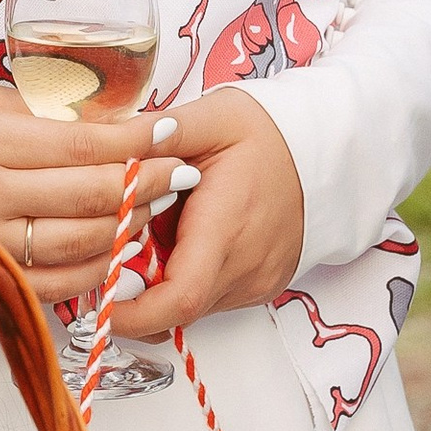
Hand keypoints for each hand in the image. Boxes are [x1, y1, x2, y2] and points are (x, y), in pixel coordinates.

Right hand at [0, 86, 194, 302]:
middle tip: (181, 171)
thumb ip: (43, 113)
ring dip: (128, 226)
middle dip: (146, 181)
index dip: (135, 139)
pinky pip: (54, 284)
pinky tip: (117, 249)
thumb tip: (116, 124)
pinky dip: (94, 270)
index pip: (80, 144)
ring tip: (155, 205)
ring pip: (78, 243)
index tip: (172, 129)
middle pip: (88, 195)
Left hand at [119, 85, 304, 334]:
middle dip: (135, 289)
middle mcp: (246, 268)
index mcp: (227, 227)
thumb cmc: (269, 132)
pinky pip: (209, 297)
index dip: (132, 312)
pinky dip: (184, 278)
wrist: (329, 151)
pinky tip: (183, 238)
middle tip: (118, 243)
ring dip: (160, 283)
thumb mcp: (210, 117)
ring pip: (190, 306)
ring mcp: (256, 283)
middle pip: (175, 307)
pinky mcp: (259, 287)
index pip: (179, 297)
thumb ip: (154, 133)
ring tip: (158, 230)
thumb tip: (100, 143)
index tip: (100, 298)